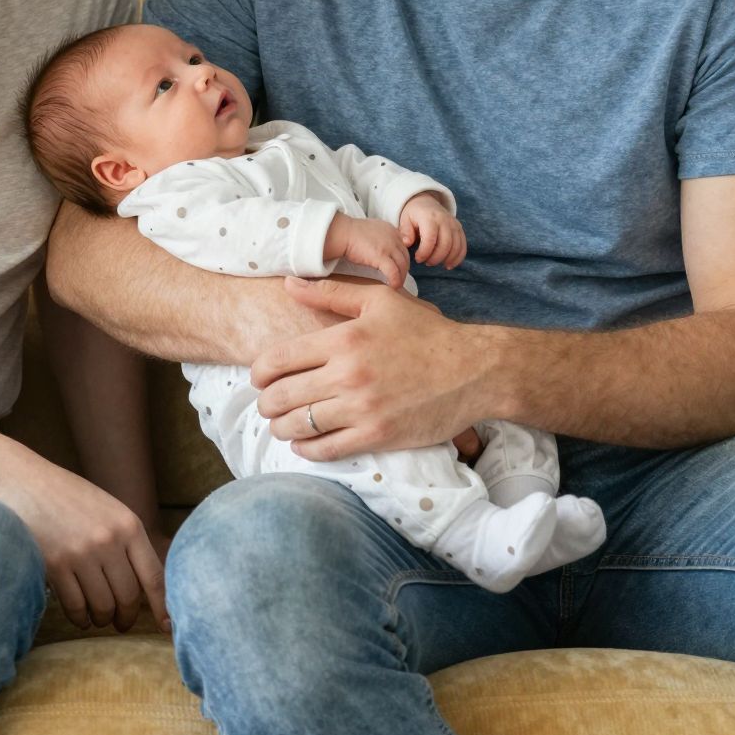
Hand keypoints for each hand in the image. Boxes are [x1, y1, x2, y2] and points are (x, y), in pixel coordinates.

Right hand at [0, 449, 169, 633]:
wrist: (22, 481)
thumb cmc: (66, 497)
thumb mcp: (107, 509)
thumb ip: (126, 541)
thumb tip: (145, 585)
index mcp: (128, 525)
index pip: (154, 576)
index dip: (162, 607)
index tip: (165, 626)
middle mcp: (108, 541)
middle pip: (128, 596)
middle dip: (126, 617)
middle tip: (121, 623)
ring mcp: (81, 554)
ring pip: (103, 606)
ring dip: (102, 619)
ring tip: (99, 619)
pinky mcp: (54, 566)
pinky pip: (75, 606)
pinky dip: (80, 618)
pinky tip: (80, 617)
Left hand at [251, 277, 494, 458]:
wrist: (474, 370)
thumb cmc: (427, 333)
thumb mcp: (381, 301)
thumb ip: (331, 293)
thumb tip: (290, 285)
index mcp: (343, 339)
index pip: (277, 360)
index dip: (259, 372)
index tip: (260, 378)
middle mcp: (348, 374)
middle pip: (281, 396)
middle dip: (266, 403)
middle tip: (269, 404)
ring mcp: (362, 408)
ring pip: (298, 425)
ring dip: (281, 428)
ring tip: (283, 424)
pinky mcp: (377, 436)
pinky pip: (325, 450)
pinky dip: (306, 449)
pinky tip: (304, 443)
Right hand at [325, 211, 411, 288]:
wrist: (341, 232)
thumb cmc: (348, 233)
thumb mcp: (369, 230)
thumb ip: (378, 238)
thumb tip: (376, 248)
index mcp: (390, 230)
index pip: (402, 246)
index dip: (401, 258)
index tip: (398, 267)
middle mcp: (393, 237)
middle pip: (405, 257)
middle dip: (403, 269)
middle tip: (400, 279)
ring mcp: (388, 246)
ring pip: (402, 265)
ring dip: (401, 277)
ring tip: (397, 285)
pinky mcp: (382, 256)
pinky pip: (394, 272)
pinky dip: (395, 280)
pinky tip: (393, 286)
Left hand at [398, 192, 466, 268]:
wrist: (425, 202)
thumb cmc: (413, 214)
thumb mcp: (405, 220)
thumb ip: (405, 232)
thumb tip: (407, 243)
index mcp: (429, 218)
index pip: (430, 239)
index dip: (424, 253)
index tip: (417, 259)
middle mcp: (444, 220)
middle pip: (445, 244)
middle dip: (435, 258)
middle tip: (426, 263)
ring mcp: (454, 224)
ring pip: (456, 246)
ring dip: (446, 259)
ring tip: (435, 263)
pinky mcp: (459, 229)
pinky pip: (463, 246)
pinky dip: (458, 258)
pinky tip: (448, 265)